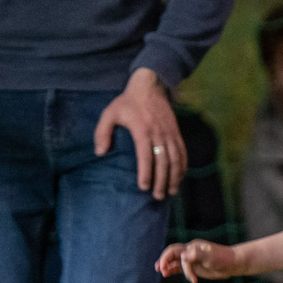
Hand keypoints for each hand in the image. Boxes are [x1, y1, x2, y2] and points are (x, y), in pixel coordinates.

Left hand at [95, 69, 185, 198]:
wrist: (150, 86)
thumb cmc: (127, 102)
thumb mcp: (110, 113)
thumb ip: (102, 132)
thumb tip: (100, 153)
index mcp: (142, 129)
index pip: (146, 155)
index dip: (146, 172)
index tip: (143, 186)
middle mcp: (159, 133)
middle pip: (163, 161)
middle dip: (161, 180)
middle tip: (157, 196)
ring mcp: (170, 133)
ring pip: (176, 158)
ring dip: (174, 177)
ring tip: (171, 192)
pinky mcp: (176, 133)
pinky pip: (182, 152)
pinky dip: (183, 166)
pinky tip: (180, 178)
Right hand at [157, 239, 235, 282]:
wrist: (232, 264)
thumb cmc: (222, 258)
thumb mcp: (210, 256)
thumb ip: (198, 255)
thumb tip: (184, 255)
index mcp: (192, 247)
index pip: (176, 251)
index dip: (168, 259)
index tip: (166, 269)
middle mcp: (189, 252)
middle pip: (172, 254)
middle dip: (164, 261)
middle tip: (160, 270)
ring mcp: (191, 260)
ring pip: (174, 261)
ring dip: (167, 266)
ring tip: (162, 273)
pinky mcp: (193, 267)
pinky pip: (180, 268)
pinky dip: (173, 271)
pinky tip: (167, 274)